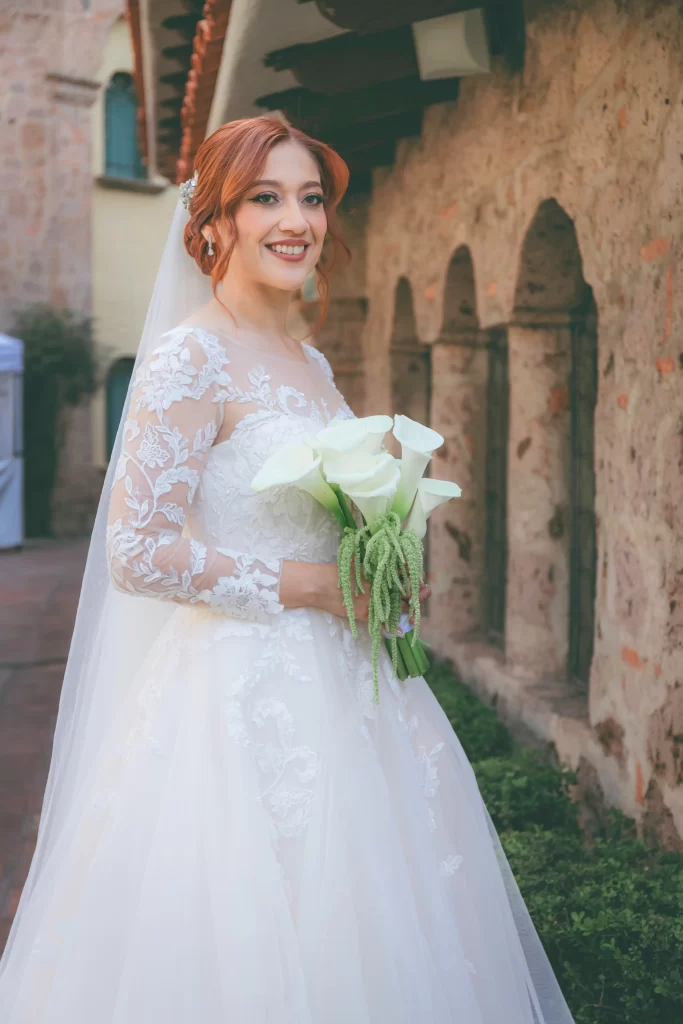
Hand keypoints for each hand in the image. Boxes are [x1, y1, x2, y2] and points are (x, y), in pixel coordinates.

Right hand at [279, 560, 430, 623]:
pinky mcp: (364, 615)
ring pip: (397, 609)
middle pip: (405, 593)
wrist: (319, 585)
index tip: (422, 578)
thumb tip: (385, 543)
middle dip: (418, 594)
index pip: (405, 575)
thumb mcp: (357, 556)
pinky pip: (382, 623)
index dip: (415, 577)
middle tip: (425, 591)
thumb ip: (373, 553)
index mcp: (380, 574)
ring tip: (416, 611)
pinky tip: (400, 629)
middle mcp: (380, 589)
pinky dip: (392, 626)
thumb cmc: (338, 569)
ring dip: (409, 610)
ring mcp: (373, 604)